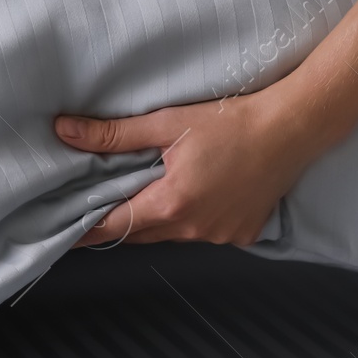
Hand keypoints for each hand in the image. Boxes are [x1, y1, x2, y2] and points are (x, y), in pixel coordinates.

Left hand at [54, 88, 322, 246]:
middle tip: (97, 208)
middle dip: (121, 221)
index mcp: (172, 204)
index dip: (87, 230)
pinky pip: (206, 233)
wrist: (292, 128)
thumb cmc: (232, 122)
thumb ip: (113, 134)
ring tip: (150, 194)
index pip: (115, 226)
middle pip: (142, 232)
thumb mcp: (167, 123)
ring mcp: (221, 235)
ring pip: (173, 234)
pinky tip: (198, 195)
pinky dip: (194, 219)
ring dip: (158, 219)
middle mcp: (195, 228)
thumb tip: (65, 132)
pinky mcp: (243, 234)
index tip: (65, 234)